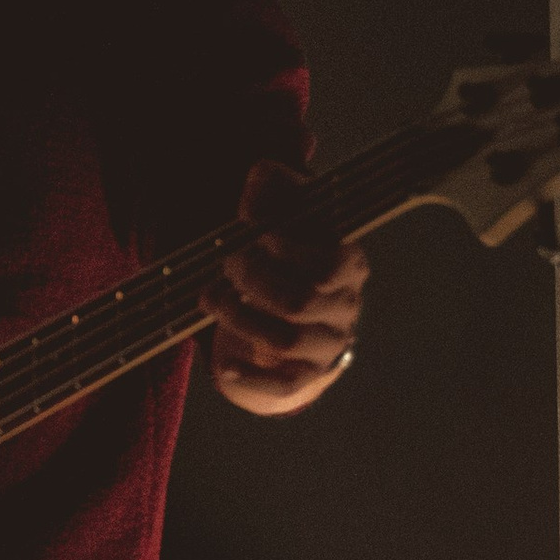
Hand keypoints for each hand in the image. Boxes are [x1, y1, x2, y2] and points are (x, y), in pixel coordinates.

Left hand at [209, 162, 368, 416]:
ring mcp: (327, 345)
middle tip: (228, 263)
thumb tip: (260, 173)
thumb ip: (275, 190)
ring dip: (238, 318)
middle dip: (253, 279)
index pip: (330, 262)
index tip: (256, 234)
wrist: (296, 311)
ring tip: (211, 298)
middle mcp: (345, 307)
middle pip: (299, 301)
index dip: (288, 248)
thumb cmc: (288, 254)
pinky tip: (222, 364)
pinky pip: (282, 386)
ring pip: (283, 341)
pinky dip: (249, 377)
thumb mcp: (285, 216)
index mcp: (348, 264)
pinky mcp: (305, 376)